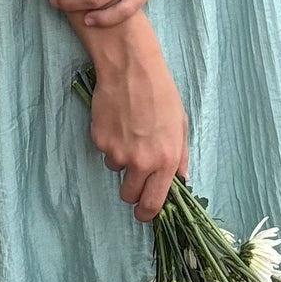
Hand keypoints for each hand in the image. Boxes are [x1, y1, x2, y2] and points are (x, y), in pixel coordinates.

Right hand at [89, 27, 188, 221]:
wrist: (131, 68)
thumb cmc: (161, 93)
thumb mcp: (180, 124)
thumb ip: (180, 156)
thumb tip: (180, 180)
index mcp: (166, 160)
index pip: (153, 204)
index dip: (147, 213)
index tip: (144, 213)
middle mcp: (141, 162)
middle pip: (129, 195)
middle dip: (132, 189)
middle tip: (135, 170)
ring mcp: (117, 152)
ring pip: (116, 169)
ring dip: (121, 158)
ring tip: (129, 129)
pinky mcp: (99, 140)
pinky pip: (105, 150)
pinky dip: (109, 140)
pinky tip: (118, 119)